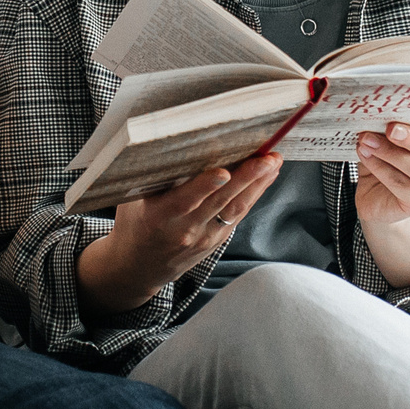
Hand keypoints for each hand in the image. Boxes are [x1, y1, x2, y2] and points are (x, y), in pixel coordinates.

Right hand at [76, 153, 281, 312]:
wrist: (138, 266)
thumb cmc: (135, 223)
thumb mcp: (134, 201)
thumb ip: (155, 179)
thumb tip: (175, 142)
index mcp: (158, 217)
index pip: (183, 200)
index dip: (204, 186)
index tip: (223, 172)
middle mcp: (184, 229)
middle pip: (219, 202)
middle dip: (246, 178)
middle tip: (267, 158)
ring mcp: (204, 236)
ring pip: (234, 208)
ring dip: (258, 183)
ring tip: (274, 161)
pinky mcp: (217, 239)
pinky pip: (238, 213)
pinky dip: (254, 192)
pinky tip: (268, 175)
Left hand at [355, 121, 409, 288]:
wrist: (380, 195)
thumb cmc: (389, 157)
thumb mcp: (393, 136)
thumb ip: (395, 123)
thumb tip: (380, 110)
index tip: (401, 109)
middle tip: (388, 129)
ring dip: (389, 153)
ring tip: (366, 142)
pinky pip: (402, 185)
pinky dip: (381, 169)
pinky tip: (366, 157)